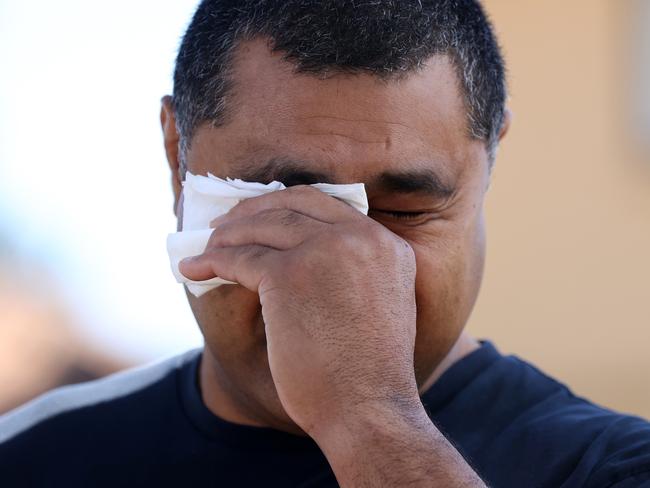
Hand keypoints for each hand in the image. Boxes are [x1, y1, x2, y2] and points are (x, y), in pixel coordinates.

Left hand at [179, 185, 420, 436]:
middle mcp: (360, 237)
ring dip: (227, 235)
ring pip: (263, 227)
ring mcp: (324, 252)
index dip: (286, 207)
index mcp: (386, 244)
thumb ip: (354, 269)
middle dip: (253, 211)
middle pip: (293, 205)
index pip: (326, 206)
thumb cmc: (368, 370)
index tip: (261, 215)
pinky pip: (239, 258)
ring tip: (206, 248)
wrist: (369, 408)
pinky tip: (193, 269)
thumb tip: (301, 254)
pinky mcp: (289, 274)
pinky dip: (211, 261)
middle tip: (227, 224)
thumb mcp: (378, 302)